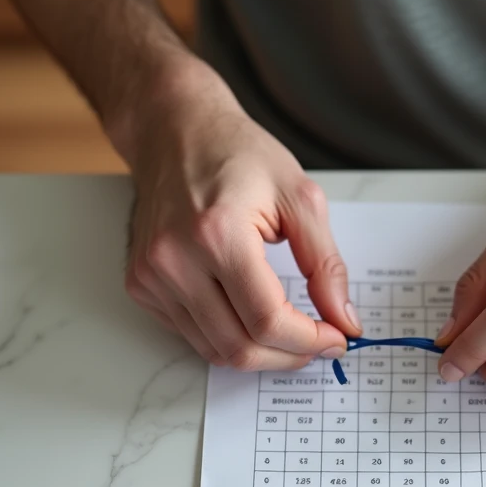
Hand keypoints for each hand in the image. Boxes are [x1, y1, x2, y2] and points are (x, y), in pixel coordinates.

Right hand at [122, 65, 359, 368]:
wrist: (175, 130)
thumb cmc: (237, 154)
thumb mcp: (300, 198)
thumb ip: (326, 264)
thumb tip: (344, 319)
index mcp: (217, 233)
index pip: (267, 319)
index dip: (309, 340)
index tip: (336, 338)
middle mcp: (175, 259)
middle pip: (239, 346)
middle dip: (288, 356)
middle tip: (319, 342)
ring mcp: (151, 275)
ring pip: (213, 350)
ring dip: (260, 353)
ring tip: (291, 332)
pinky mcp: (141, 284)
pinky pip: (190, 334)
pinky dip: (227, 335)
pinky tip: (249, 312)